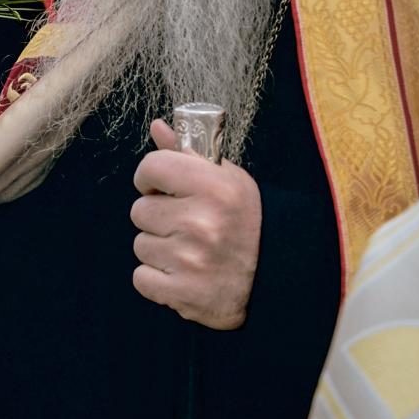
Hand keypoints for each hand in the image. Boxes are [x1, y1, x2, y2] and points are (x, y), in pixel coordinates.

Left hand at [129, 119, 261, 329]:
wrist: (278, 279)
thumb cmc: (246, 223)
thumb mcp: (227, 181)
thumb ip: (187, 154)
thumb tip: (157, 126)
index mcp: (215, 187)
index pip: (151, 167)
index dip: (150, 177)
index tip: (160, 187)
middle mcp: (202, 222)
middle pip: (140, 210)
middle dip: (159, 218)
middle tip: (189, 226)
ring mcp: (191, 259)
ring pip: (141, 244)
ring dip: (160, 249)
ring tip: (192, 251)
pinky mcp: (183, 292)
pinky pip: (141, 278)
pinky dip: (157, 280)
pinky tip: (185, 275)